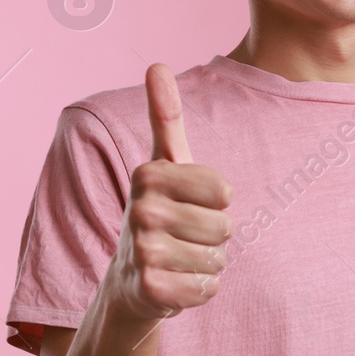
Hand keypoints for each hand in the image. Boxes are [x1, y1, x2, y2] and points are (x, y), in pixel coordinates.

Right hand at [105, 63, 233, 321]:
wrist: (130, 280)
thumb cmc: (159, 214)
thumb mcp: (165, 164)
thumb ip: (164, 116)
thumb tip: (155, 64)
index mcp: (149, 174)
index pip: (224, 191)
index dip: (216, 204)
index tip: (188, 206)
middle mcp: (141, 209)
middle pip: (225, 227)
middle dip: (214, 239)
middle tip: (184, 238)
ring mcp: (142, 250)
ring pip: (218, 260)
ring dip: (207, 265)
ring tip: (180, 260)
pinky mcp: (151, 289)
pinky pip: (207, 288)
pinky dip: (200, 290)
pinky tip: (177, 284)